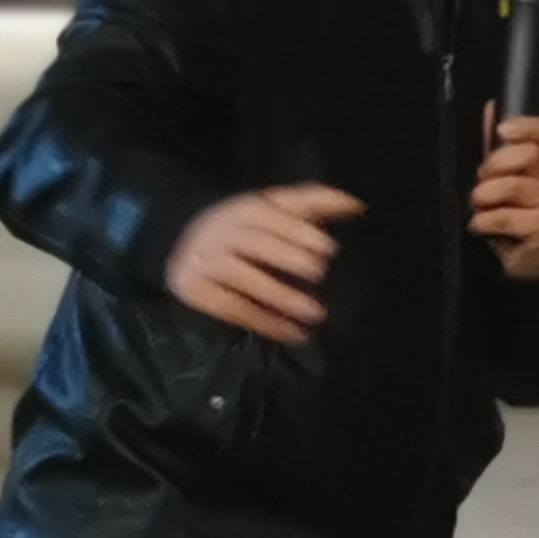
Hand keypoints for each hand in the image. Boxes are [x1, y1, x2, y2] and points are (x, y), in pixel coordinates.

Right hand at [166, 185, 364, 345]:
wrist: (180, 244)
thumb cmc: (247, 228)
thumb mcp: (274, 210)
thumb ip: (314, 204)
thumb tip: (358, 204)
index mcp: (244, 209)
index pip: (270, 217)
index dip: (299, 232)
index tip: (328, 248)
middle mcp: (220, 232)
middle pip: (257, 245)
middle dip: (289, 257)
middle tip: (320, 272)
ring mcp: (204, 262)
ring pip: (246, 279)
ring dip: (282, 297)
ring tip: (316, 313)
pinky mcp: (194, 290)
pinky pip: (233, 309)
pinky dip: (265, 322)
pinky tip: (293, 333)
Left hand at [469, 105, 538, 280]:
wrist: (532, 258)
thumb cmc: (515, 210)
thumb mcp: (506, 177)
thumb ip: (496, 146)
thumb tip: (489, 108)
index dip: (525, 127)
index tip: (501, 132)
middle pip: (527, 155)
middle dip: (493, 166)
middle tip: (481, 181)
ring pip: (511, 186)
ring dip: (483, 197)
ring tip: (479, 206)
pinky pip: (504, 217)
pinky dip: (483, 221)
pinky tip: (480, 226)